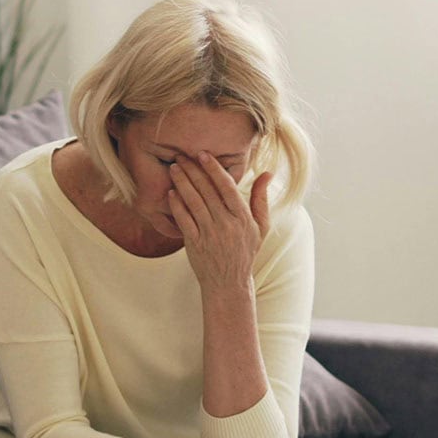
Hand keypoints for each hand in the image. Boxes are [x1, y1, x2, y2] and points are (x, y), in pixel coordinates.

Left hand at [168, 154, 271, 294]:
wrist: (228, 283)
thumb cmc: (245, 251)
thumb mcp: (260, 227)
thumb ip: (261, 199)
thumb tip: (267, 172)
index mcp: (242, 217)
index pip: (227, 186)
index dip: (213, 168)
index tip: (203, 154)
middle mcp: (226, 224)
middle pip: (207, 191)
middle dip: (193, 170)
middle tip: (181, 155)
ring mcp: (209, 234)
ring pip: (193, 202)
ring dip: (182, 183)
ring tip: (174, 168)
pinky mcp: (194, 244)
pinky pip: (183, 220)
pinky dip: (176, 205)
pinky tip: (170, 192)